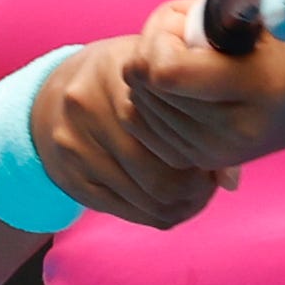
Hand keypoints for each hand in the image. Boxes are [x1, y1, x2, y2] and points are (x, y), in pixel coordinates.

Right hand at [29, 37, 221, 230]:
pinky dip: (154, 212)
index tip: (215, 156)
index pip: (175, 133)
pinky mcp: (69, 178)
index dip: (204, 155)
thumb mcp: (158, 78)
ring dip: (178, 205)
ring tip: (192, 194)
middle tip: (207, 183)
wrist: (53, 94)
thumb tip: (231, 181)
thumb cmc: (125, 82)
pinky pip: (126, 212)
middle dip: (194, 188)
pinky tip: (167, 202)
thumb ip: (200, 118)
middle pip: (160, 175)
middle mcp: (90, 106)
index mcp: (121, 72)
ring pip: (146, 199)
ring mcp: (75, 145)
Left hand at [122, 0, 284, 173]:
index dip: (160, 36)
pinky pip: (146, 131)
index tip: (185, 18)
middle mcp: (237, 129)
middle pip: (146, 89)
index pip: (165, 71)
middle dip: (153, 50)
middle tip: (186, 34)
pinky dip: (152, 102)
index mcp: (256, 85)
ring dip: (152, 76)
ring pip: (140, 111)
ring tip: (191, 58)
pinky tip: (183, 85)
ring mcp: (221, 153)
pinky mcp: (207, 162)